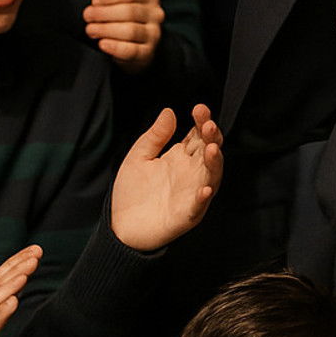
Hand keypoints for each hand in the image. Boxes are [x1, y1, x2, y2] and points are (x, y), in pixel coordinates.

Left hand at [83, 0, 163, 72]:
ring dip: (106, 30)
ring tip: (90, 30)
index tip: (94, 2)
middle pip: (129, 11)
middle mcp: (156, 14)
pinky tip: (102, 43)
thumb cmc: (125, 20)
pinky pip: (131, 51)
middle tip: (87, 16)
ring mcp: (154, 34)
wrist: (135, 49)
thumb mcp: (120, 3)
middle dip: (104, 13)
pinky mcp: (147, 53)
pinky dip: (114, 47)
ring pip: (130, 31)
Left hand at [110, 105, 223, 251]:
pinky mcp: (187, 214)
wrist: (120, 227)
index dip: (202, 121)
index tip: (199, 109)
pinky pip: (199, 205)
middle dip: (212, 137)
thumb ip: (155, 136)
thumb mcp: (138, 157)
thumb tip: (169, 111)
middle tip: (208, 125)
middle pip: (209, 150)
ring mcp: (192, 192)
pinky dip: (204, 197)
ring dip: (215, 163)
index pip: (198, 134)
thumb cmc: (132, 192)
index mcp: (181, 156)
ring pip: (211, 174)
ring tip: (212, 149)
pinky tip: (205, 189)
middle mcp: (191, 172)